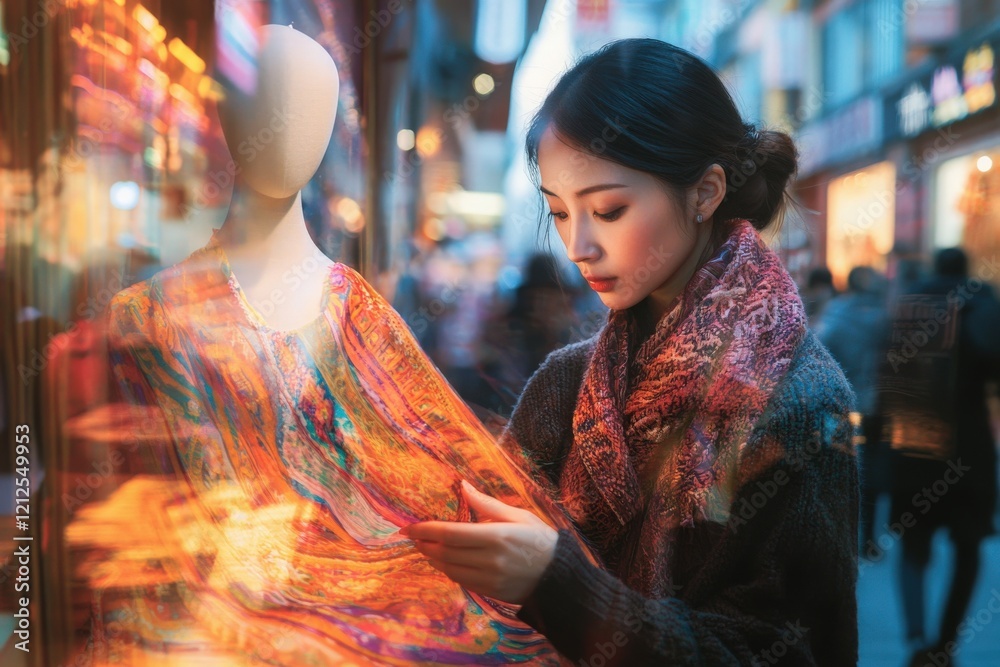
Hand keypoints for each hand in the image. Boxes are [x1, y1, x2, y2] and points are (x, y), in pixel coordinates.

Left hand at [401, 480, 558, 603]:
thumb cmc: (540, 540)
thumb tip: (463, 486)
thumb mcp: (518, 516)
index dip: (426, 530)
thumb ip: (487, 504)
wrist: (560, 577)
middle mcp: (490, 560)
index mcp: (496, 536)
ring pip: (449, 569)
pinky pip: (461, 581)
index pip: (450, 534)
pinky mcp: (490, 592)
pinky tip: (444, 561)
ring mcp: (489, 579)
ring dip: (433, 558)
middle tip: (413, 536)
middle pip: (445, 553)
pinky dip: (448, 570)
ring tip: (425, 547)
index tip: (410, 527)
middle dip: (425, 544)